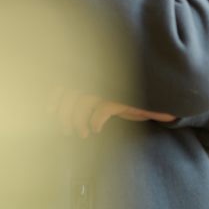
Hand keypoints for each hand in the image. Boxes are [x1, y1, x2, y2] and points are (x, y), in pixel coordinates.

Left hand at [52, 89, 175, 137]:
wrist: (158, 96)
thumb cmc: (127, 95)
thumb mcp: (105, 94)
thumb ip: (87, 95)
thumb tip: (60, 107)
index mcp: (92, 74)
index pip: (66, 81)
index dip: (55, 96)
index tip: (51, 111)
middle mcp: (99, 77)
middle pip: (71, 93)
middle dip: (65, 114)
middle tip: (67, 131)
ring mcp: (111, 86)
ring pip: (84, 100)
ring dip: (78, 120)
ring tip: (82, 134)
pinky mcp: (123, 97)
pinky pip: (103, 109)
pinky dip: (97, 120)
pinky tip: (97, 129)